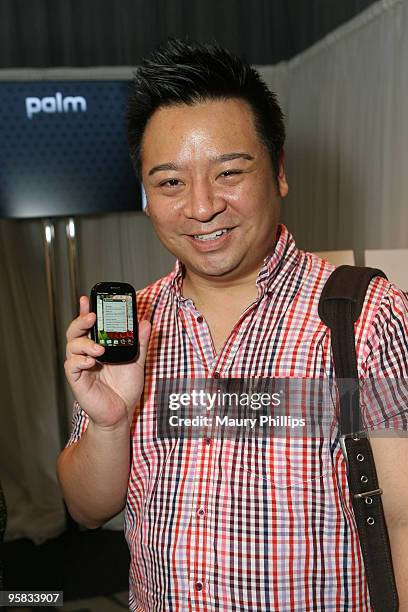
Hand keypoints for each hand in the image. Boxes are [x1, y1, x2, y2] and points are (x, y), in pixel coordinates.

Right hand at [64, 295, 150, 428]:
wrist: (122, 412)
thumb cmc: (125, 387)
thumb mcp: (137, 361)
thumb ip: (140, 342)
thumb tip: (145, 322)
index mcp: (98, 346)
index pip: (89, 325)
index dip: (85, 311)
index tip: (87, 299)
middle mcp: (87, 353)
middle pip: (75, 331)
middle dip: (81, 321)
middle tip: (92, 316)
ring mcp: (80, 367)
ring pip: (71, 346)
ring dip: (84, 343)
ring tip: (99, 348)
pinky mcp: (77, 380)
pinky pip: (71, 366)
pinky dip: (80, 361)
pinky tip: (91, 362)